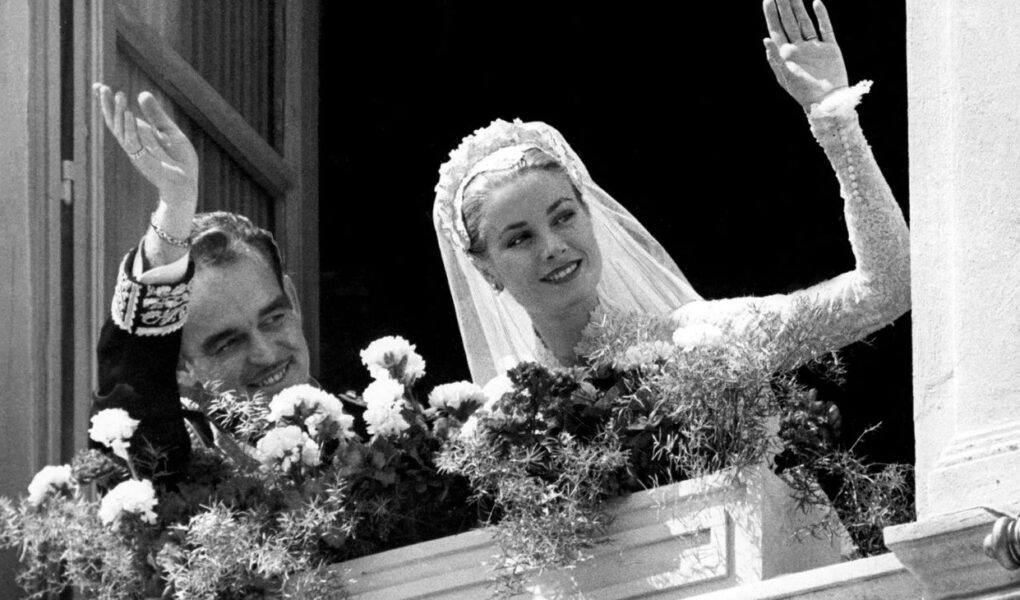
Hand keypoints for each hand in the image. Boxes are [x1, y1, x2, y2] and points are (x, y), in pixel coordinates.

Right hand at [93, 83, 198, 204]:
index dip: (107, 103)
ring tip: (118, 94)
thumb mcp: (169, 131)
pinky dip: (129, 128)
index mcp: (139, 135)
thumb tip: (142, 93)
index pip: (119, 117)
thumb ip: (156, 115)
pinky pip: (133, 143)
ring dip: (118, 113)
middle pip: (114, 122)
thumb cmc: (179, 159)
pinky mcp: (144, 161)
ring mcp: (137, 152)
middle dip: (107, 106)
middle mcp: (134, 143)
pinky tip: (128, 114)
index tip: (98, 86)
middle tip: (101, 87)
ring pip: (121, 131)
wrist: (187, 182)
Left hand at [762, 0, 847, 108]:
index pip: (776, 30)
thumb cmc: (803, 93)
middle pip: (790, 22)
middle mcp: (799, 48)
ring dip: (800, 7)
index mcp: (786, 55)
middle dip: (785, 6)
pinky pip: (825, 28)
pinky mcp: (830, 48)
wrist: (827, 102)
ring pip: (805, 22)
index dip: (772, 15)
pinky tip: (816, 3)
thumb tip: (765, 39)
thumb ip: (775, 58)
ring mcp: (814, 46)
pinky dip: (821, 16)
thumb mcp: (786, 76)